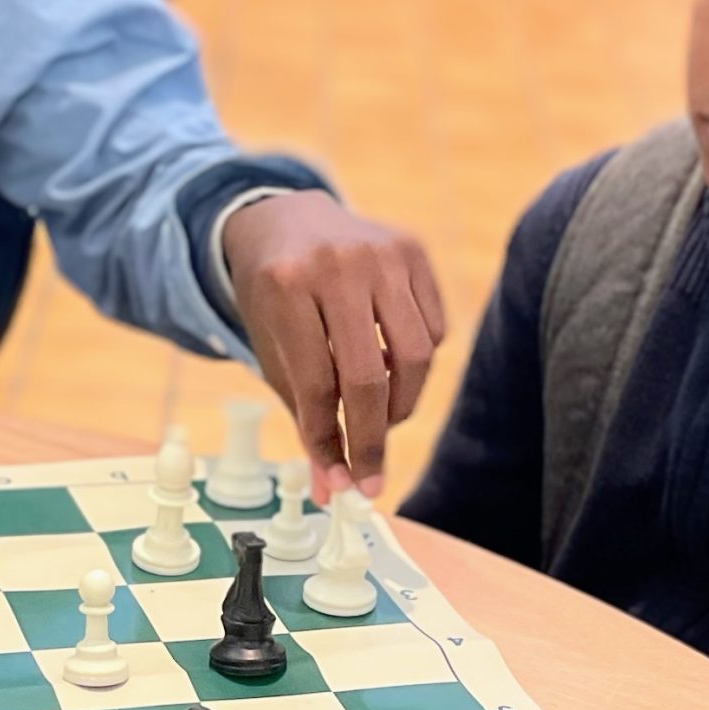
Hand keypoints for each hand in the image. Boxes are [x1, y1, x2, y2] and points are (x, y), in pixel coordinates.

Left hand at [223, 192, 444, 496]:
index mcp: (286, 287)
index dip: (331, 443)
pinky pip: (435, 328)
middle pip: (371, 376)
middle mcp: (336, 264)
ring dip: (402, 402)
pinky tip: (388, 360)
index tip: (345, 483)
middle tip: (370, 473)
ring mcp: (380, 252)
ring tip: (378, 412)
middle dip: (373, 438)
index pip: (318, 385)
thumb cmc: (274, 298)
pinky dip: (417, 361)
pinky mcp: (413, 249)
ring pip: (416, 355)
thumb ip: (306, 417)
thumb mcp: (273, 351)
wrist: (284, 219)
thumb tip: (333, 490)